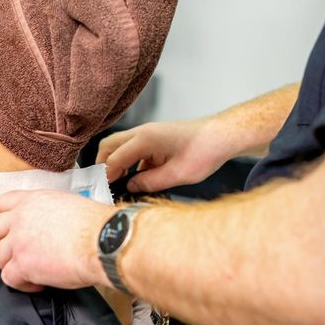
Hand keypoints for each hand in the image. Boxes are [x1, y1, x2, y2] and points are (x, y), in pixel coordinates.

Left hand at [0, 190, 116, 291]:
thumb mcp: (69, 204)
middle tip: (13, 251)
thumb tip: (52, 221)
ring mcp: (19, 241)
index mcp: (33, 200)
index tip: (10, 228)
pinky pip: (9, 277)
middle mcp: (21, 218)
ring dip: (11, 265)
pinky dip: (21, 284)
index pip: (2, 203)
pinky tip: (38, 283)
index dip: (3, 218)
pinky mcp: (23, 264)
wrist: (104, 241)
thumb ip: (50, 210)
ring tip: (29, 269)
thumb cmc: (97, 224)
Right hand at [97, 119, 230, 191]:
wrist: (222, 136)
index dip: (106, 177)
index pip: (114, 158)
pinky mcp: (154, 139)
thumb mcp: (177, 175)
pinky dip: (129, 163)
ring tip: (119, 184)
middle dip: (103, 166)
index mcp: (145, 138)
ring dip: (116, 163)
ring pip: (120, 146)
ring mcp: (148, 134)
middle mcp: (143, 132)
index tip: (103, 192)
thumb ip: (149, 182)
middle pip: (109, 146)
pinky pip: (133, 150)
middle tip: (105, 186)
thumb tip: (131, 187)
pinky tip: (137, 178)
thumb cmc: (205, 150)